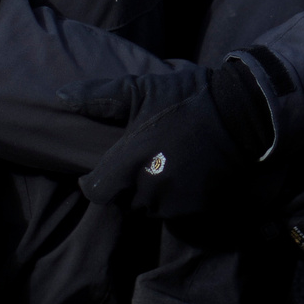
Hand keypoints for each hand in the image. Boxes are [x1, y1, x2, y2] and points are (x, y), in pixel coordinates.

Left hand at [79, 72, 250, 218]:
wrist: (244, 112)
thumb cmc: (187, 99)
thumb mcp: (142, 90)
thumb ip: (100, 97)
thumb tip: (60, 97)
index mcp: (130, 160)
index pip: (97, 191)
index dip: (95, 182)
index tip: (100, 172)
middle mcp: (150, 187)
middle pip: (124, 201)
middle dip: (127, 186)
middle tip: (138, 164)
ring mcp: (175, 202)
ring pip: (149, 209)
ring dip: (150, 195)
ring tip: (160, 170)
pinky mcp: (198, 209)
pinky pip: (175, 213)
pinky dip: (174, 200)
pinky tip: (181, 178)